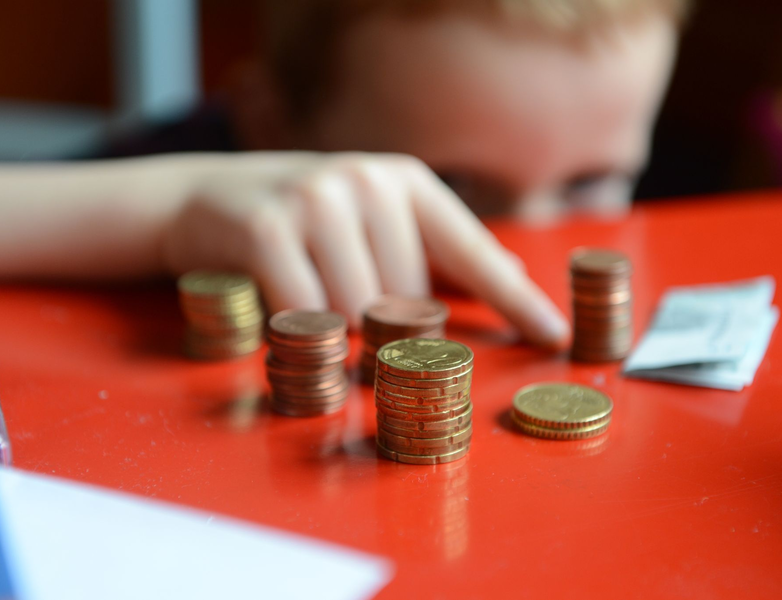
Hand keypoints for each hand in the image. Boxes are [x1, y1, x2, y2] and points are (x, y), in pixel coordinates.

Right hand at [162, 152, 569, 347]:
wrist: (205, 198)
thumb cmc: (302, 222)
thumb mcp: (373, 222)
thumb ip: (434, 250)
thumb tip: (507, 276)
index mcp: (403, 181)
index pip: (472, 251)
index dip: (515, 299)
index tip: (554, 337)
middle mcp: (367, 182)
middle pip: (409, 299)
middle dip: (389, 333)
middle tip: (355, 328)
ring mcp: (315, 200)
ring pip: (358, 313)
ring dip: (343, 337)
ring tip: (316, 317)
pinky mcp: (267, 228)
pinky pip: (305, 313)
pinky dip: (301, 333)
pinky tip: (286, 318)